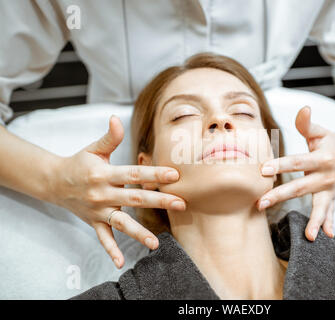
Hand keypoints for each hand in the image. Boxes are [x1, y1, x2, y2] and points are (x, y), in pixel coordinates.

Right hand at [50, 115, 185, 267]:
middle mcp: (102, 194)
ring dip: (138, 233)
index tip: (174, 175)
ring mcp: (98, 211)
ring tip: (156, 243)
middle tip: (181, 203)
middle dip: (159, 201)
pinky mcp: (94, 222)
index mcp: (104, 174)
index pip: (133, 174)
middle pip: (134, 198)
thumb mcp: (93, 149)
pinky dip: (111, 250)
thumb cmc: (79, 163)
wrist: (54, 182)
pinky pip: (103, 238)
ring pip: (121, 223)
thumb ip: (109, 138)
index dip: (153, 174)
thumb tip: (116, 119)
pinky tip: (121, 263)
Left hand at [257, 106, 334, 240]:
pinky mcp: (332, 198)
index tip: (263, 170)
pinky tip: (326, 236)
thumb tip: (303, 108)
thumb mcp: (319, 131)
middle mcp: (328, 176)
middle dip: (281, 195)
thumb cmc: (328, 140)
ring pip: (320, 206)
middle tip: (261, 203)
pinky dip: (329, 224)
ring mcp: (331, 189)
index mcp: (323, 157)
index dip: (281, 165)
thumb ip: (307, 123)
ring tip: (307, 235)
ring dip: (313, 220)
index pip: (298, 162)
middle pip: (301, 187)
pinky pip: (331, 213)